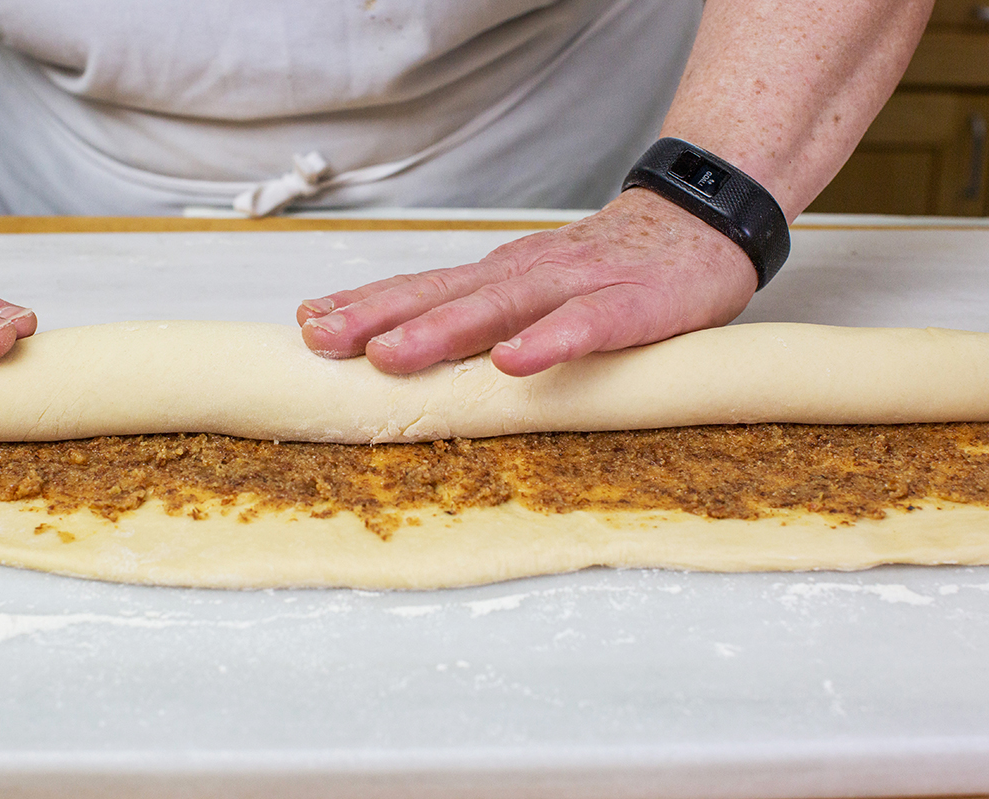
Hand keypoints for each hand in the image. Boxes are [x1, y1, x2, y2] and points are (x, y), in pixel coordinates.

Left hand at [298, 190, 758, 375]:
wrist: (699, 223)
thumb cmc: (609, 267)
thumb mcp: (535, 285)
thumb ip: (485, 312)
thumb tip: (414, 347)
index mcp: (499, 276)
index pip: (423, 288)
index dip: (367, 305)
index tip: (311, 323)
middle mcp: (525, 274)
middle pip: (442, 295)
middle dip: (378, 318)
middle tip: (323, 340)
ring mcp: (575, 285)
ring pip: (500, 307)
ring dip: (441, 330)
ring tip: (390, 355)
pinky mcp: (629, 304)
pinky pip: (586, 325)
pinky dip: (549, 342)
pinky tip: (516, 362)